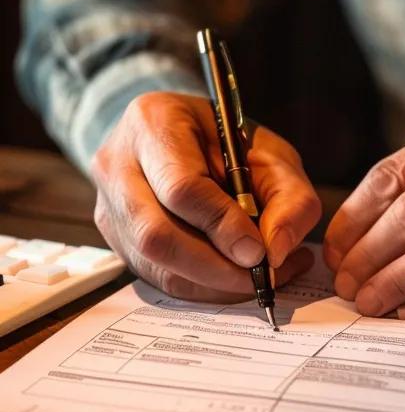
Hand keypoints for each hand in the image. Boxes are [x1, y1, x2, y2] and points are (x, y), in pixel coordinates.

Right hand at [91, 92, 320, 300]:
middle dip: (216, 268)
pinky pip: (155, 276)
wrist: (184, 138)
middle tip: (263, 278)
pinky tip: (233, 279)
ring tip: (257, 279)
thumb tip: (277, 252)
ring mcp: (108, 204)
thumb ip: (289, 197)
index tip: (260, 252)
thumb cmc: (229, 142)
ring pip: (154, 264)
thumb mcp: (272, 153)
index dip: (222, 226)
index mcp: (154, 123)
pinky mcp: (114, 238)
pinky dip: (200, 287)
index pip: (181, 187)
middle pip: (156, 235)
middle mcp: (117, 164)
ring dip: (211, 284)